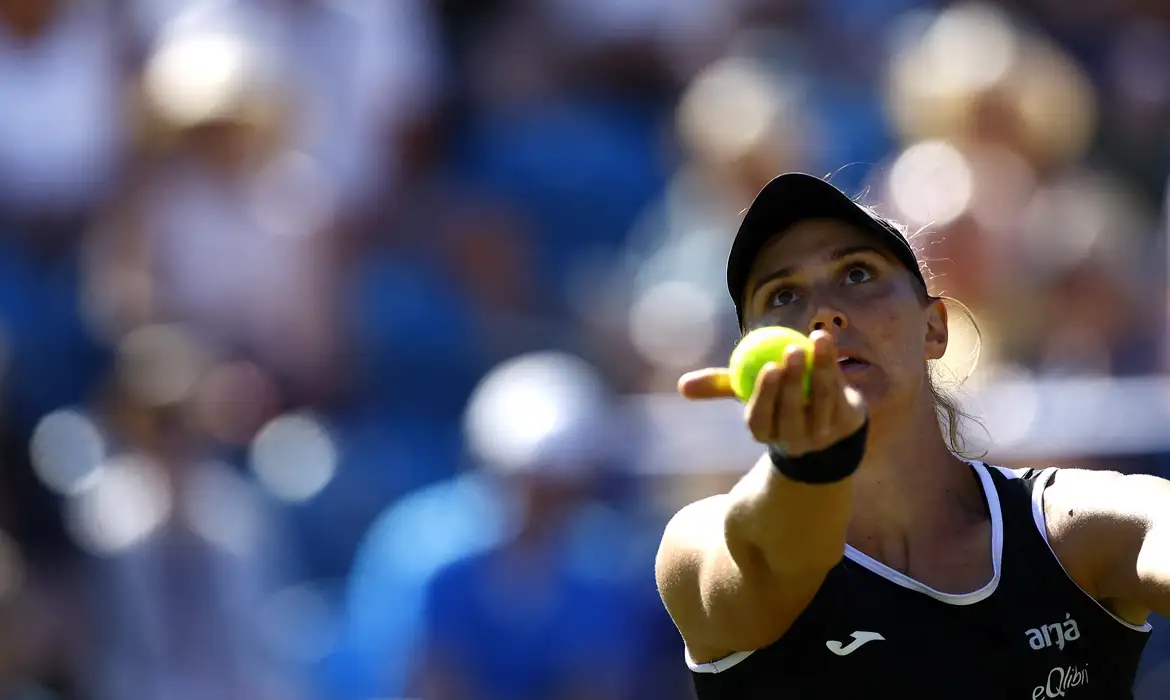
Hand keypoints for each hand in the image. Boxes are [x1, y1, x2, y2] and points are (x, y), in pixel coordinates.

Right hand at [678, 330, 866, 456]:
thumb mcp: (749, 393)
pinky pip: (839, 392)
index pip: (761, 420)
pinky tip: (824, 342)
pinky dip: (833, 365)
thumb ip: (720, 386)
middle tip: (791, 349)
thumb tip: (682, 385)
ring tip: (816, 337)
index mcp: (765, 432)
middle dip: (792, 382)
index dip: (765, 396)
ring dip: (820, 367)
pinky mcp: (846, 424)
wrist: (826, 422)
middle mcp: (793, 439)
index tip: (768, 366)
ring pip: (821, 400)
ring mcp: (821, 435)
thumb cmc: (778, 401)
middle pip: (791, 413)